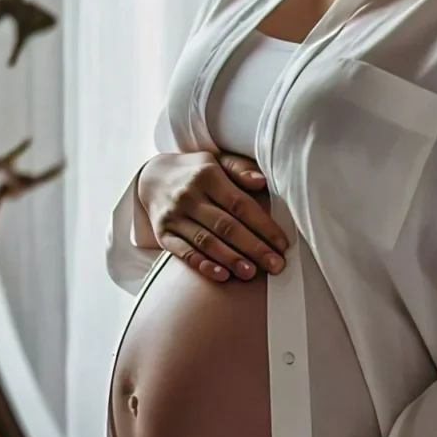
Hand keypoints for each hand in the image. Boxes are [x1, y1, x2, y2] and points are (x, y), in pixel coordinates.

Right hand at [136, 151, 289, 282]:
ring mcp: (174, 216)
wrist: (153, 178)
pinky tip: (222, 275)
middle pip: (226, 226)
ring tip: (253, 273)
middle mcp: (189, 196)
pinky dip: (203, 265)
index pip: (241, 204)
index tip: (282, 244)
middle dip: (254, 248)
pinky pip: (183, 253)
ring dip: (231, 260)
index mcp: (208, 175)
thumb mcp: (218, 160)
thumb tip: (262, 182)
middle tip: (276, 265)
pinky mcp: (162, 234)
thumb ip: (240, 169)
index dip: (264, 226)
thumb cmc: (197, 171)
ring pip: (206, 242)